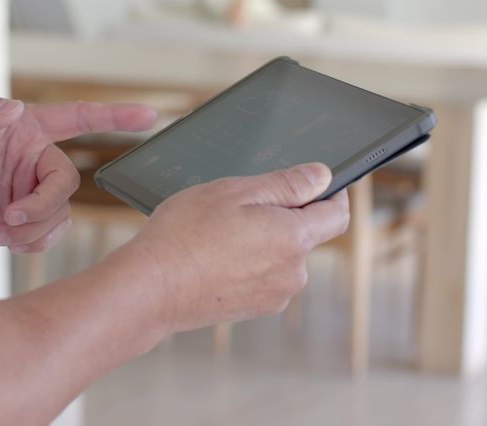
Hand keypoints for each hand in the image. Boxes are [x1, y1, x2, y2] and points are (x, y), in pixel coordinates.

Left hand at [0, 93, 156, 251]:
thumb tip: (14, 107)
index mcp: (28, 128)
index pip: (79, 117)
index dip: (115, 117)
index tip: (149, 116)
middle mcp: (36, 158)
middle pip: (66, 185)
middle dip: (42, 207)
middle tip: (10, 218)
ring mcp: (32, 189)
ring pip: (58, 215)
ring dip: (32, 230)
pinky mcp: (25, 218)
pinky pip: (48, 234)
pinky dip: (31, 243)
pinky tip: (4, 240)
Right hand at [121, 163, 349, 332]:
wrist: (150, 288)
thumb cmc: (185, 234)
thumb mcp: (234, 192)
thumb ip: (286, 184)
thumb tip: (322, 177)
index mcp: (294, 239)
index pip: (337, 214)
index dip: (332, 193)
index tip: (317, 182)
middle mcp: (293, 273)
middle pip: (305, 235)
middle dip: (283, 215)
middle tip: (240, 204)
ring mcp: (274, 296)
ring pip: (281, 256)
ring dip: (262, 240)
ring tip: (219, 233)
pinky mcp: (253, 310)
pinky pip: (263, 276)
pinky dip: (247, 262)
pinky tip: (215, 255)